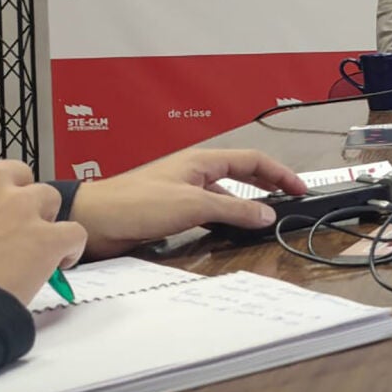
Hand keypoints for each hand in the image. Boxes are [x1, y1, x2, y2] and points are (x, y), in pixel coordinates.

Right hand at [0, 158, 86, 305]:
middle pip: (13, 176)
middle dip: (13, 198)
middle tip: (4, 229)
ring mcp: (18, 207)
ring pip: (47, 198)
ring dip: (41, 219)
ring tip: (30, 247)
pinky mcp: (45, 237)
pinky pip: (73, 232)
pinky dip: (69, 247)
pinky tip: (57, 263)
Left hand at [70, 149, 306, 259]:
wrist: (93, 221)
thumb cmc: (136, 204)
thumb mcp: (192, 205)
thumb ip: (233, 208)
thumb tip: (267, 213)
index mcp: (202, 161)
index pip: (252, 160)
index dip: (279, 173)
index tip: (298, 189)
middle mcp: (194, 173)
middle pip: (241, 174)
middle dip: (267, 185)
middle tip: (288, 201)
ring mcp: (183, 191)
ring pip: (225, 195)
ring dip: (245, 205)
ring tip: (264, 220)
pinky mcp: (171, 211)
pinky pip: (209, 211)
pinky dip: (225, 219)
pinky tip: (230, 231)